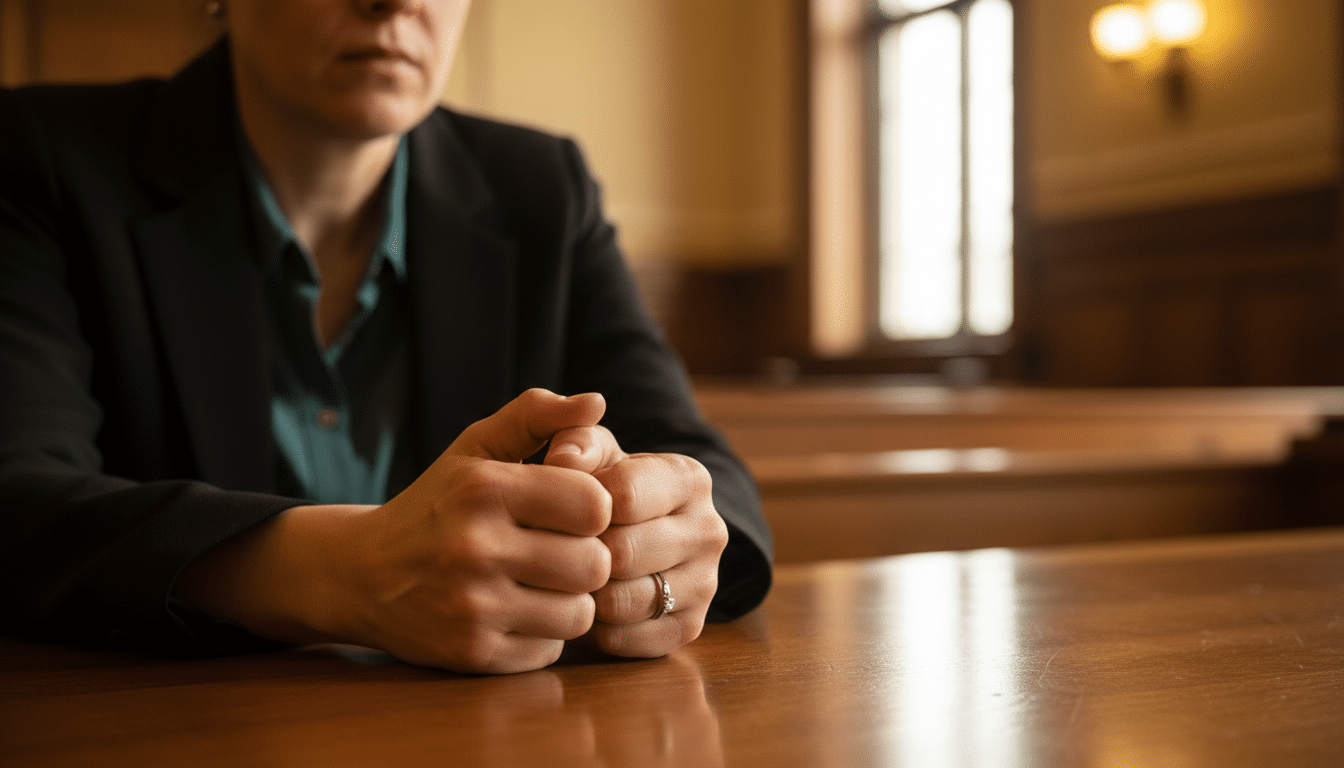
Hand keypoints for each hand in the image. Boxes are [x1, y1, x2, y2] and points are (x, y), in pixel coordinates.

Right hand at [175, 389, 613, 674]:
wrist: (359, 574)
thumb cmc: (437, 503)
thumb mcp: (475, 448)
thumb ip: (536, 416)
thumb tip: (596, 402)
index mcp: (482, 488)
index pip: (594, 504)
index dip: (591, 508)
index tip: (568, 511)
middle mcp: (474, 547)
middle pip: (594, 564)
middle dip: (584, 557)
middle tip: (557, 551)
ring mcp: (471, 606)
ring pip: (579, 614)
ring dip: (567, 600)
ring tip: (537, 583)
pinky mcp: (470, 653)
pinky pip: (550, 650)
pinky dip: (540, 634)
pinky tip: (512, 612)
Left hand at [544, 425, 728, 657]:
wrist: (626, 534)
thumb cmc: (600, 486)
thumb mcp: (590, 452)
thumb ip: (574, 438)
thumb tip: (565, 459)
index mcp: (690, 479)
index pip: (622, 495)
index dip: (579, 505)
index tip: (564, 506)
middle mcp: (710, 530)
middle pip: (623, 554)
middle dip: (582, 553)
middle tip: (560, 550)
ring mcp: (706, 583)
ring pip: (625, 601)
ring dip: (587, 594)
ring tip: (573, 577)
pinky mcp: (690, 628)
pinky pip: (628, 640)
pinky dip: (598, 629)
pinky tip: (589, 605)